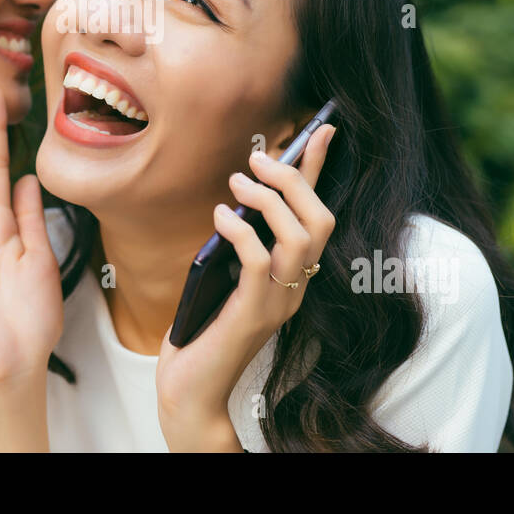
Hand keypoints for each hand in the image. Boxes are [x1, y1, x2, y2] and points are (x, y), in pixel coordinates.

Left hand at [156, 124, 337, 450]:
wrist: (191, 386)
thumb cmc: (204, 326)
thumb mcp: (224, 269)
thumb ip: (239, 238)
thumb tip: (239, 193)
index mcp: (294, 273)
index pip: (317, 212)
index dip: (320, 169)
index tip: (321, 127)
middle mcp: (297, 287)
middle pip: (319, 220)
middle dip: (294, 179)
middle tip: (257, 161)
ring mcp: (280, 303)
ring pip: (300, 238)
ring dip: (270, 202)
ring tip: (237, 185)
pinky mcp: (253, 315)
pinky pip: (260, 262)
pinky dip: (242, 231)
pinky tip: (221, 218)